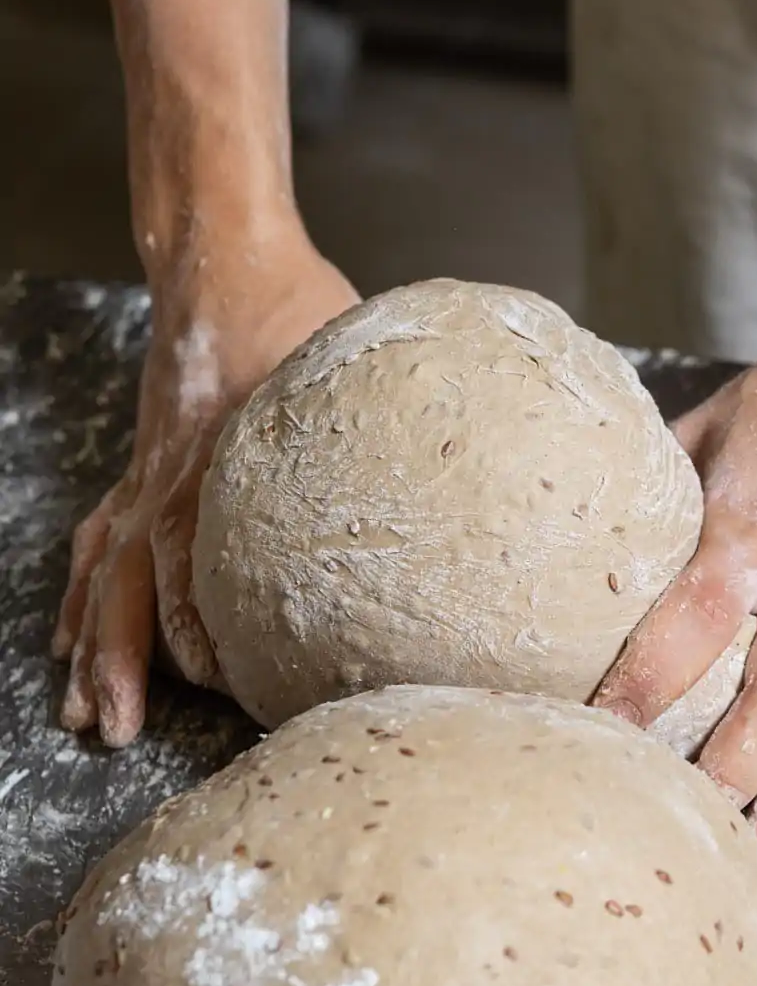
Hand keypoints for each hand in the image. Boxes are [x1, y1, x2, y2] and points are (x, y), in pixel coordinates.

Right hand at [53, 232, 357, 746]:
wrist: (222, 255)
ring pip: (107, 571)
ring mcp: (150, 469)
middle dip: (122, 659)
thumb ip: (384, 414)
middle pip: (133, 580)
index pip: (195, 558)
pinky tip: (73, 636)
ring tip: (82, 714)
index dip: (203, 626)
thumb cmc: (295, 303)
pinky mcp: (146, 462)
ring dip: (93, 644)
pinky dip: (85, 591)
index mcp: (220, 453)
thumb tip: (454, 463)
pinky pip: (103, 536)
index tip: (226, 682)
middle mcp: (171, 471)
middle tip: (120, 730)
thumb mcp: (351, 351)